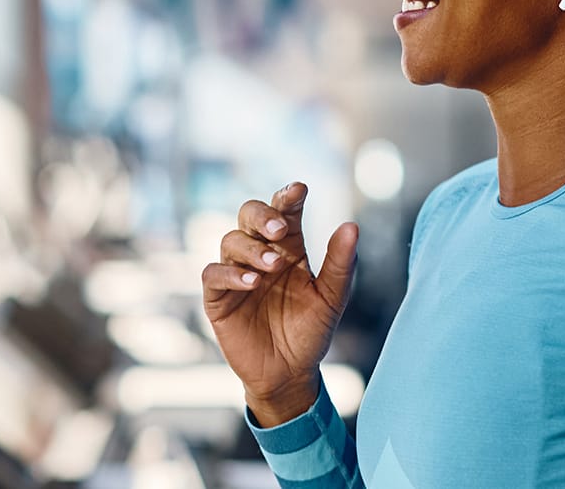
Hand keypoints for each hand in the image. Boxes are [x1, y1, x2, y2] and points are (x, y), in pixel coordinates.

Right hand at [200, 182, 359, 426]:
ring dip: (251, 248)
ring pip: (231, 240)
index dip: (288, 197)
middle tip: (280, 229)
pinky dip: (230, 273)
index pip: (285, 212)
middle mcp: (260, 254)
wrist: (290, 374)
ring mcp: (236, 274)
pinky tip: (251, 282)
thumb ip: (341, 264)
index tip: (300, 190)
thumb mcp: (332, 299)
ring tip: (272, 265)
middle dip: (263, 214)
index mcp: (289, 248)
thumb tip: (351, 225)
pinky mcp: (218, 298)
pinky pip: (213, 274)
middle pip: (249, 214)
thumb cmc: (311, 333)